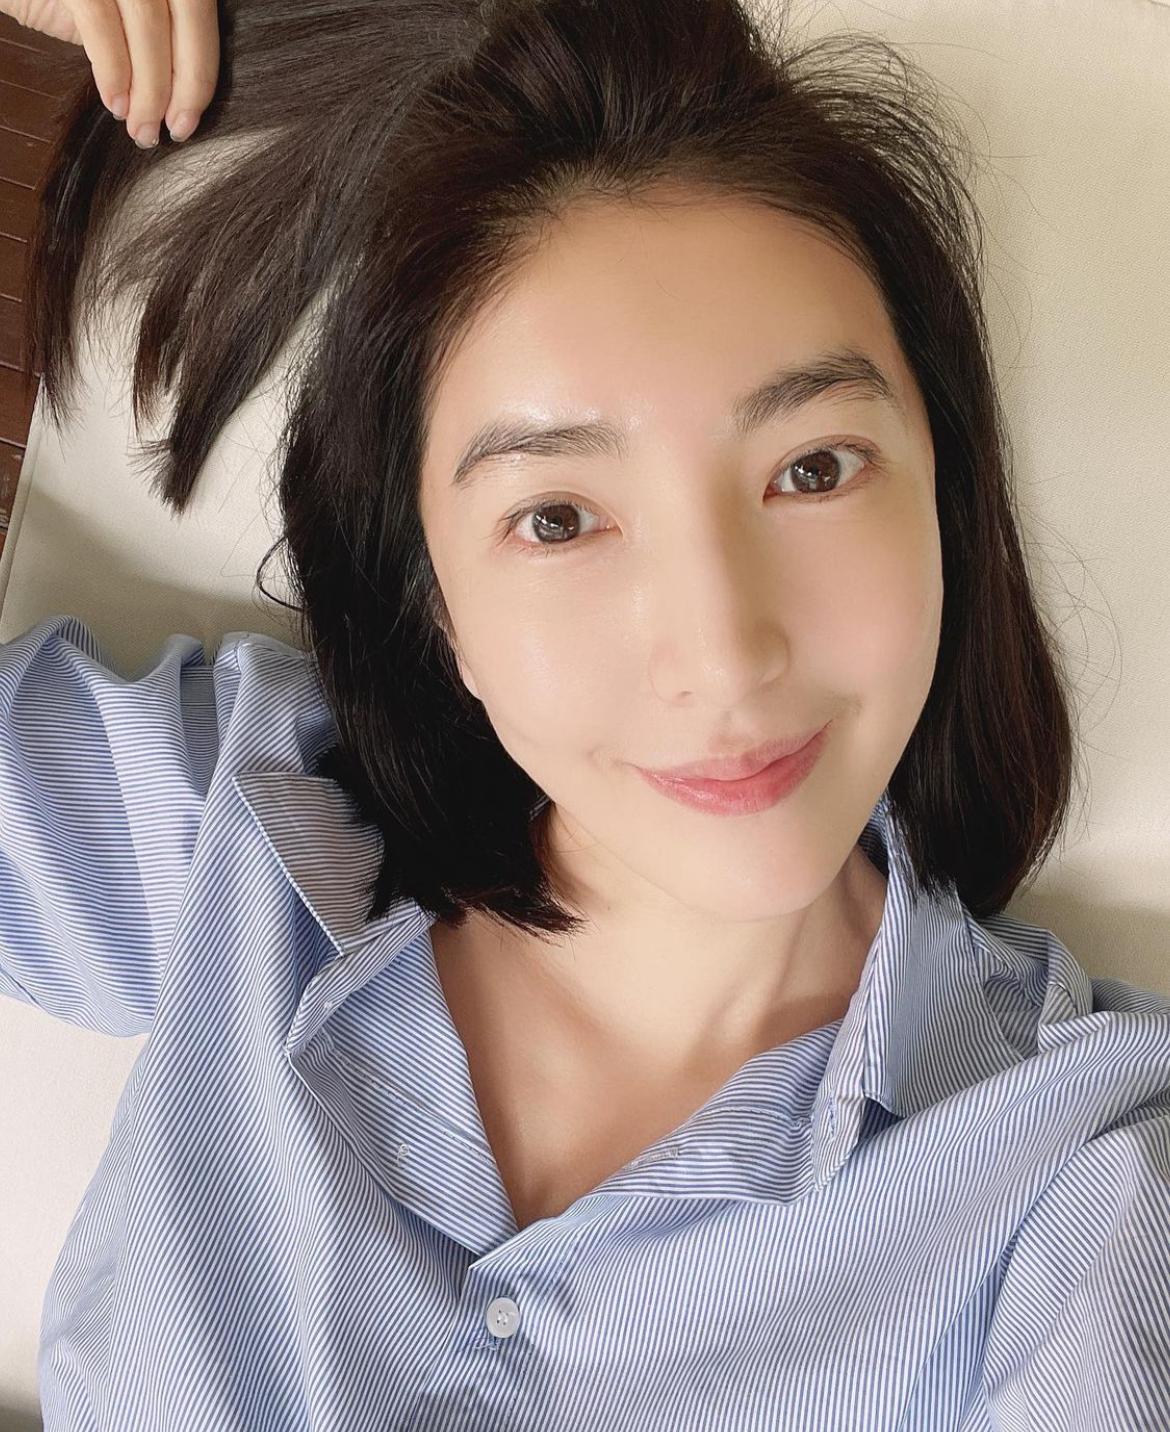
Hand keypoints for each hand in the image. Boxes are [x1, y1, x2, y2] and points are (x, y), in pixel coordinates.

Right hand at [0, 0, 218, 146]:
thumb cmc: (73, 1)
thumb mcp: (124, 14)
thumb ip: (156, 36)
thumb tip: (180, 95)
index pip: (201, 14)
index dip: (201, 72)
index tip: (189, 119)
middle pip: (185, 17)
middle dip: (182, 84)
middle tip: (171, 130)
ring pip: (147, 23)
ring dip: (148, 88)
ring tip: (140, 126)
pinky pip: (101, 22)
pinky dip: (112, 69)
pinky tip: (115, 102)